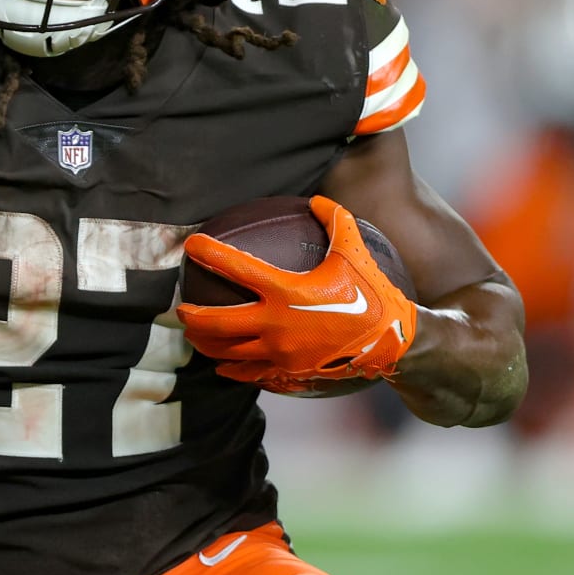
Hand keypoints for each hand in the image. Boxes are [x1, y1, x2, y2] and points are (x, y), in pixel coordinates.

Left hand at [177, 195, 417, 387]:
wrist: (394, 345)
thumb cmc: (375, 294)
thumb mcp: (357, 252)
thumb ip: (336, 221)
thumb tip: (317, 199)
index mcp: (286, 292)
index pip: (236, 268)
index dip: (209, 253)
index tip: (191, 244)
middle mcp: (276, 325)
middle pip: (216, 323)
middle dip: (191, 315)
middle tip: (179, 308)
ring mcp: (279, 354)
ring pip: (227, 353)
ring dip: (206, 344)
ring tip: (194, 337)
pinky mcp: (288, 375)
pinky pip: (250, 375)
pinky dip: (232, 370)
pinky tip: (224, 367)